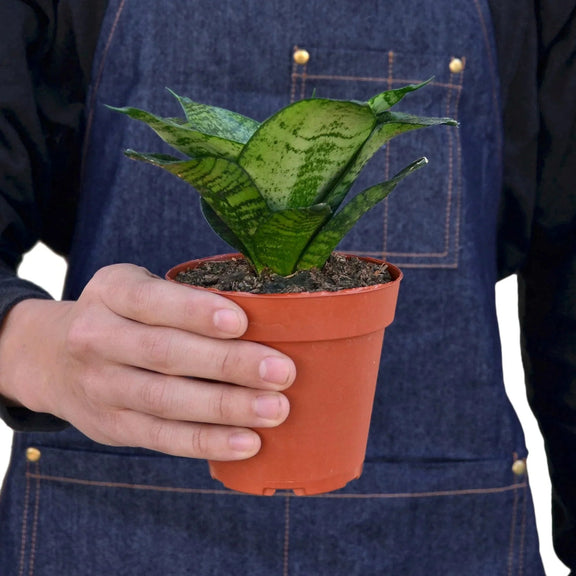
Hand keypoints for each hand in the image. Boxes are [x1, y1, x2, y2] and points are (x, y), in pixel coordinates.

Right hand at [0, 264, 294, 459]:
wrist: (52, 359)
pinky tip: (247, 442)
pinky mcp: (112, 426)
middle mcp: (97, 338)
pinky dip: (207, 442)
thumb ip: (183, 298)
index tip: (241, 321)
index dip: (195, 311)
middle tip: (281, 371)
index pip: (152, 300)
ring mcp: (102, 387)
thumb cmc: (122, 317)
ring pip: (167, 400)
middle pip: (165, 353)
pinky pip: (163, 438)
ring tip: (276, 409)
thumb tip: (268, 312)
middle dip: (228, 363)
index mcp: (111, 292)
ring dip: (226, 407)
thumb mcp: (137, 290)